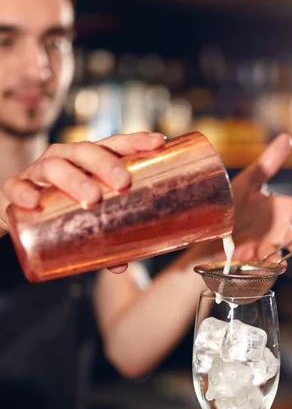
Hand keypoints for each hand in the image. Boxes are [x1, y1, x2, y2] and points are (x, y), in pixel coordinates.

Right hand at [1, 132, 165, 272]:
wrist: (22, 215)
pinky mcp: (16, 188)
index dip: (135, 142)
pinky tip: (34, 202)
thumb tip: (123, 266)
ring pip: (55, 165)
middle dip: (106, 163)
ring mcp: (39, 171)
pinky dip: (24, 191)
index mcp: (89, 161)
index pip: (114, 144)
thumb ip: (107, 241)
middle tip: (123, 183)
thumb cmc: (65, 212)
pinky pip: (16, 186)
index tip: (158, 144)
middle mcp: (65, 159)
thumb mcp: (88, 221)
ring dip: (74, 179)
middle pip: (86, 151)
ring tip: (91, 198)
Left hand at [230, 134, 291, 269]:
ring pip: (279, 257)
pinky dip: (262, 268)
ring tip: (280, 265)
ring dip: (280, 262)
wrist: (209, 224)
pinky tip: (265, 267)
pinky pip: (258, 266)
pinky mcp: (248, 261)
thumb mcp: (248, 181)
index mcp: (282, 210)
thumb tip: (287, 139)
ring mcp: (264, 247)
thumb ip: (268, 164)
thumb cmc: (232, 200)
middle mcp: (277, 230)